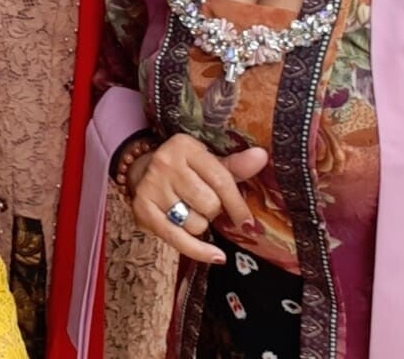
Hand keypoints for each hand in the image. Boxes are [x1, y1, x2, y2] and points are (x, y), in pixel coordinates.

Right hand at [128, 133, 268, 263]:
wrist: (143, 170)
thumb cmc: (186, 169)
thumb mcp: (209, 162)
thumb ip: (236, 165)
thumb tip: (262, 157)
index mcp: (185, 146)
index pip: (220, 180)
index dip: (237, 205)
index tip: (249, 223)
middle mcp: (165, 163)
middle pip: (209, 204)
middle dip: (214, 211)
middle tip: (206, 205)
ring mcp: (151, 185)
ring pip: (195, 224)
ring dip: (200, 225)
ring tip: (191, 212)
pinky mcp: (142, 208)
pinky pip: (177, 239)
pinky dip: (199, 251)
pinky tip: (216, 256)